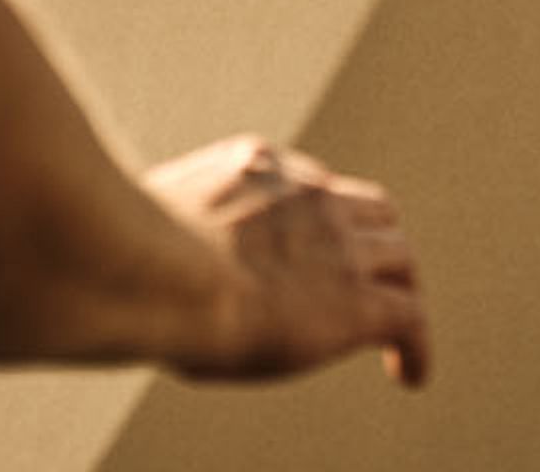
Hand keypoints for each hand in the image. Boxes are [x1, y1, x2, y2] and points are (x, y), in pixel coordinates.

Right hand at [142, 135, 430, 388]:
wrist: (158, 276)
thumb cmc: (125, 259)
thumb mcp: (136, 228)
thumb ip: (154, 233)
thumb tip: (128, 264)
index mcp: (254, 165)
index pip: (305, 184)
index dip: (314, 221)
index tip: (304, 256)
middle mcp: (307, 194)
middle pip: (369, 209)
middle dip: (374, 243)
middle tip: (369, 282)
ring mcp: (338, 244)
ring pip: (400, 256)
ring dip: (400, 289)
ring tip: (393, 331)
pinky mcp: (358, 299)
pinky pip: (410, 317)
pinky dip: (415, 346)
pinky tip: (409, 375)